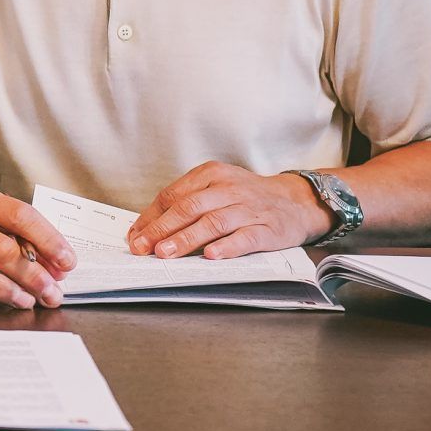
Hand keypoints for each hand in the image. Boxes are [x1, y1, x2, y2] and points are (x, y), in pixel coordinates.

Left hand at [127, 162, 330, 258]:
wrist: (295, 200)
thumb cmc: (247, 197)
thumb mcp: (216, 188)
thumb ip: (186, 203)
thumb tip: (148, 228)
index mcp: (211, 175)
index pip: (173, 195)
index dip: (151, 217)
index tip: (135, 236)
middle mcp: (228, 188)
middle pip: (189, 207)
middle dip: (162, 229)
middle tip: (143, 247)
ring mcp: (247, 208)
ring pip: (212, 222)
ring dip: (186, 238)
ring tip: (167, 253)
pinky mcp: (266, 228)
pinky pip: (243, 237)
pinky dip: (226, 247)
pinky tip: (210, 256)